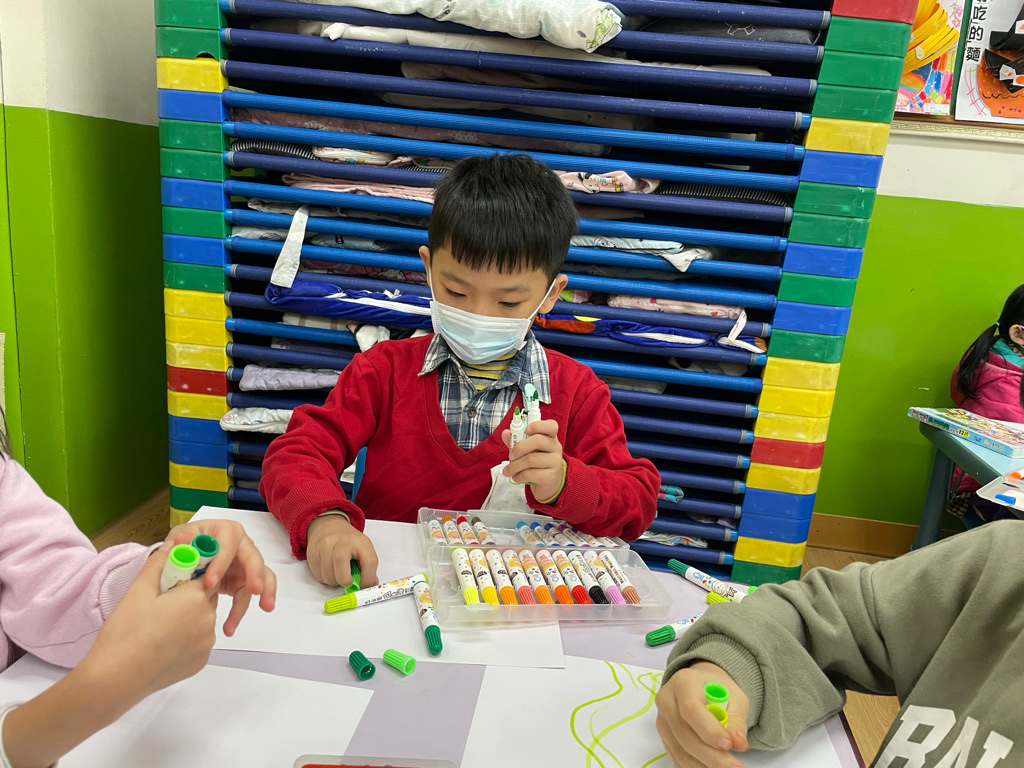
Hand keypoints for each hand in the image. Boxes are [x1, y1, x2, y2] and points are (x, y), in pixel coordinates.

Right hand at [3, 543, 224, 767]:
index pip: (206, 575)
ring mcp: (207, 644)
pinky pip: (199, 641)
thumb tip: (173, 544)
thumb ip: (159, 563)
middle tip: (160, 604)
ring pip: (203, 620)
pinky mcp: (201, 662)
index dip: (191, 573)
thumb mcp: (139, 590)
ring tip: (158, 626)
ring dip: (189, 618)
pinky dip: (187, 639)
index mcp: (196, 599)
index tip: (173, 578)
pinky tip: (163, 644)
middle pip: (206, 598)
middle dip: (189, 596)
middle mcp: (209, 620)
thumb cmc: (126, 632)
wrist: (116, 679)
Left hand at [165, 518, 276, 635]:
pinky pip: (247, 596)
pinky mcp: (243, 581)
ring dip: (265, 591)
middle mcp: (241, 545)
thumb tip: (182, 542)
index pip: (228, 543)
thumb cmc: (186, 543)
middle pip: (253, 557)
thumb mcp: (181, 539)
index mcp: (225, 531)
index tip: (209, 582)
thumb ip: (182, 542)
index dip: (222, 561)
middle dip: (256, 574)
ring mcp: (245, 563)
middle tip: (256, 590)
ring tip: (266, 607)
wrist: (187, 558)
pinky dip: (241, 611)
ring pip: (261, 576)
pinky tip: (230, 626)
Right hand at [306, 513, 378, 587]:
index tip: (364, 585)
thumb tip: (369, 585)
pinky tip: (329, 568)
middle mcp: (341, 543)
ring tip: (338, 572)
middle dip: (346, 582)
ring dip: (334, 581)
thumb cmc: (348, 540)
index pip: (369, 563)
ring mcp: (324, 548)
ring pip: (328, 578)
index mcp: (359, 542)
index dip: (368, 579)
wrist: (328, 525)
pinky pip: (318, 576)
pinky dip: (325, 578)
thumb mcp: (364, 548)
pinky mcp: (312, 554)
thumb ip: (368, 567)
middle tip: (348, 580)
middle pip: (342, 574)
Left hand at [501, 419, 564, 501]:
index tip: (525, 430)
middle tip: (510, 455)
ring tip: (508, 470)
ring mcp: (555, 462)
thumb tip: (506, 433)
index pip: (551, 426)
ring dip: (514, 466)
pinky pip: (531, 474)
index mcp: (550, 437)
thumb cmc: (536, 463)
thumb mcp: (527, 450)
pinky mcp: (551, 477)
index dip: (538, 425)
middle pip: (538, 441)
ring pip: (531, 460)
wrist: (549, 484)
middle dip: (519, 448)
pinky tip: (516, 477)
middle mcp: (555, 448)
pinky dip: (519, 476)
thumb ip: (516, 441)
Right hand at [656, 662, 749, 767]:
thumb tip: (739, 743)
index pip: (691, 709)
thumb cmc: (718, 689)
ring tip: (728, 767)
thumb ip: (736, 720)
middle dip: (711, 755)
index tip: (728, 745)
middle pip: (684, 734)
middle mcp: (667, 701)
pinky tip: (713, 767)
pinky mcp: (664, 738)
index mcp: (683, 683)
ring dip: (705, 765)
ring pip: (680, 750)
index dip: (709, 730)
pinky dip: (697, 767)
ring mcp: (663, 721)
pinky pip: (678, 758)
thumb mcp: (734, 697)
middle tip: (735, 766)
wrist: (700, 686)